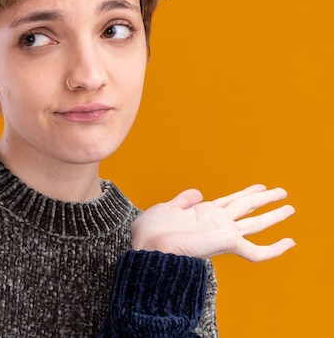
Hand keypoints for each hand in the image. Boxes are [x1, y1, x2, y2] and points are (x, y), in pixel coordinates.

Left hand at [131, 184, 294, 261]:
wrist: (148, 247)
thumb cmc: (151, 231)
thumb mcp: (167, 209)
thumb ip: (183, 201)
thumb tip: (198, 192)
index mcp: (203, 213)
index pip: (231, 201)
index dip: (245, 193)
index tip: (259, 187)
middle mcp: (216, 222)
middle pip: (247, 207)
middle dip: (264, 199)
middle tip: (282, 192)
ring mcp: (223, 232)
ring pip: (255, 223)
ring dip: (274, 215)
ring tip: (290, 207)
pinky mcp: (227, 243)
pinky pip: (257, 252)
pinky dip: (274, 249)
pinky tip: (289, 242)